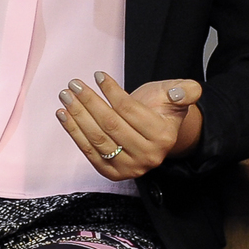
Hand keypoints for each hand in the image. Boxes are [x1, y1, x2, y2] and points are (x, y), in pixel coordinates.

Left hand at [56, 74, 202, 180]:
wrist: (156, 134)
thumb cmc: (162, 109)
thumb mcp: (178, 94)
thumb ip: (185, 91)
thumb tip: (180, 93)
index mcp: (163, 136)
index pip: (130, 111)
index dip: (111, 91)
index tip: (97, 75)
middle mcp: (148, 156)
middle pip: (111, 125)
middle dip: (89, 102)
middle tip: (74, 84)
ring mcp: (130, 168)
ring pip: (98, 139)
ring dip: (77, 116)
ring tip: (66, 96)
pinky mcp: (113, 173)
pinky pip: (89, 152)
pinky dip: (74, 132)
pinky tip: (64, 115)